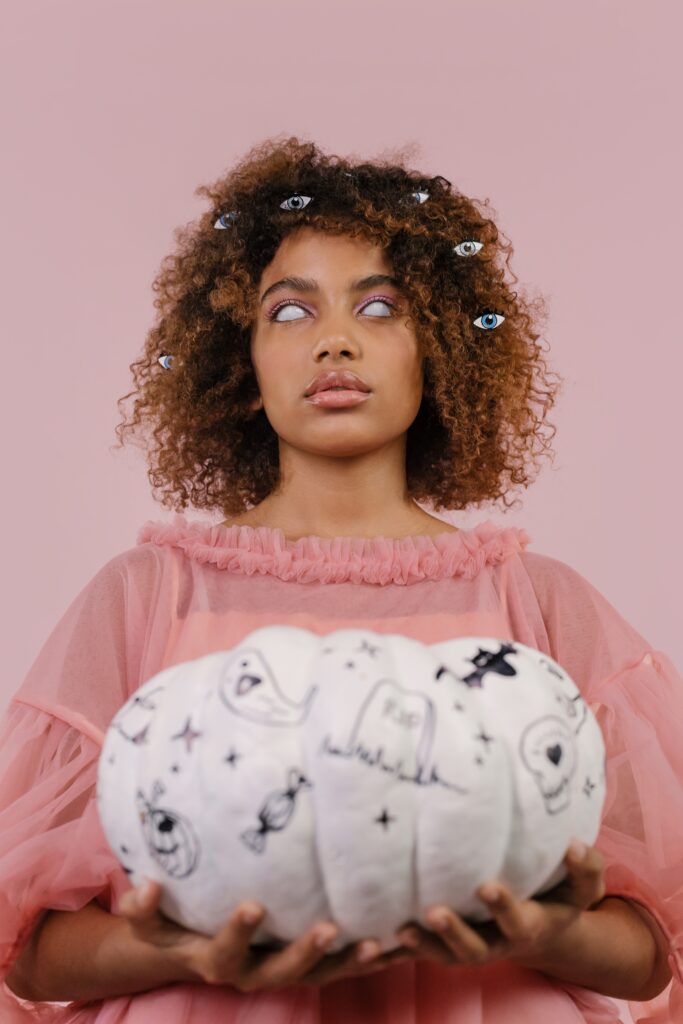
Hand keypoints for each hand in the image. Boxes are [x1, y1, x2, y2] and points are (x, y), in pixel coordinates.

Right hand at [119, 879, 412, 991]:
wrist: (193, 950)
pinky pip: (340, 968)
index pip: (227, 950)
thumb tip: (144, 884)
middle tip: (329, 928)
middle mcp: (252, 973)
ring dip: (348, 963)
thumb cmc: (172, 923)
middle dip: (306, 953)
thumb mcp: (150, 921)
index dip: (239, 932)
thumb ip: (142, 906)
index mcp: (216, 959)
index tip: (253, 904)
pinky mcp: (308, 966)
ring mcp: (282, 971)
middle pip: (282, 973)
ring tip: (378, 943)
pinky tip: (397, 940)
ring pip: (320, 977)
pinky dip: (366, 959)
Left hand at [394, 839, 605, 967]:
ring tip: (401, 929)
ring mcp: (469, 946)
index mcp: (529, 926)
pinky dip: (397, 953)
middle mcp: (497, 942)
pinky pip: (421, 955)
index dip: (503, 908)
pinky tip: (373, 939)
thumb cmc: (560, 896)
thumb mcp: (582, 886)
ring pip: (444, 956)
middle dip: (455, 933)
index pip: (517, 922)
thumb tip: (573, 844)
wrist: (544, 926)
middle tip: (435, 911)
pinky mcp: (446, 944)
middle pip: (474, 949)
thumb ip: (584, 867)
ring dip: (422, 945)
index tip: (487, 886)